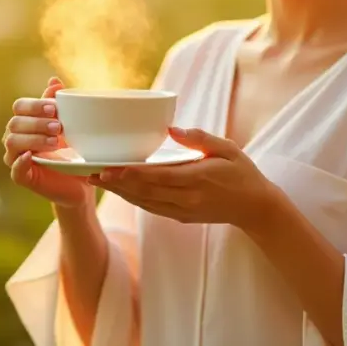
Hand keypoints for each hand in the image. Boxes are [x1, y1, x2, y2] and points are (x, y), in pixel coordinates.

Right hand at [4, 77, 93, 207]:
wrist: (79, 179)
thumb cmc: (71, 148)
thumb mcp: (68, 124)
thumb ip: (57, 104)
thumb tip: (53, 81)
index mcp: (25, 121)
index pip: (19, 106)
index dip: (35, 106)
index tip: (54, 109)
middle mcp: (15, 137)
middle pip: (15, 123)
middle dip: (37, 123)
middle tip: (58, 127)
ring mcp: (15, 157)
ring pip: (12, 142)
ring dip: (34, 139)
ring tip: (55, 142)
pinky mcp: (21, 177)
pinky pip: (15, 169)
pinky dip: (21, 161)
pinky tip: (33, 156)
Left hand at [90, 127, 278, 230]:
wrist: (256, 208)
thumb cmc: (242, 173)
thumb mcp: (227, 149)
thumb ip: (199, 138)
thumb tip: (171, 129)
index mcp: (197, 179)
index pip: (157, 177)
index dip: (130, 174)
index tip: (107, 168)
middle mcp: (187, 198)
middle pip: (144, 192)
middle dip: (116, 183)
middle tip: (90, 173)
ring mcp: (183, 210)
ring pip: (145, 203)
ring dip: (120, 193)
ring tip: (97, 181)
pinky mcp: (182, 217)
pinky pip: (153, 208)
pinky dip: (134, 199)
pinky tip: (121, 190)